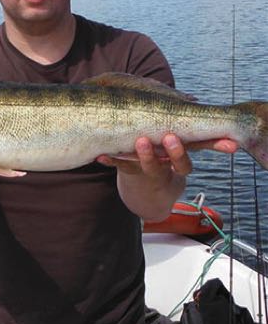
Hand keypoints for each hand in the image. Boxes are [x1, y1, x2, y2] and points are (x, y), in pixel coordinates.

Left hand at [97, 135, 238, 176]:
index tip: (206, 142)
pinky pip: (119, 166)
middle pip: (171, 163)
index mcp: (179, 165)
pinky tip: (101, 155)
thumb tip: (221, 124)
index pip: (192, 159)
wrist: (147, 198)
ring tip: (141, 141)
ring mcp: (145, 172)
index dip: (200, 151)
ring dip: (142, 154)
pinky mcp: (128, 172)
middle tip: (172, 138)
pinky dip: (111, 160)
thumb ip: (199, 142)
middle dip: (173, 152)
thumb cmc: (168, 166)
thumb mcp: (183, 160)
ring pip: (145, 165)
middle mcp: (164, 170)